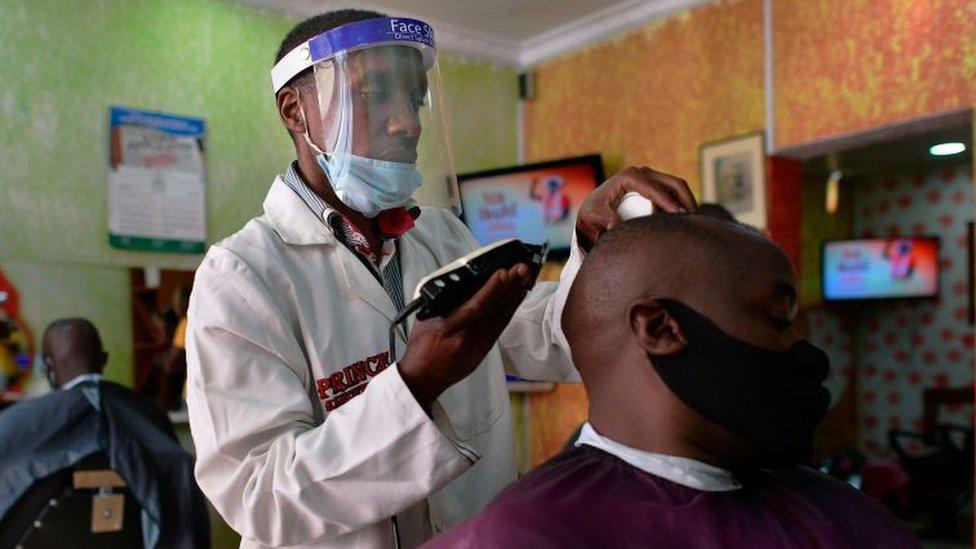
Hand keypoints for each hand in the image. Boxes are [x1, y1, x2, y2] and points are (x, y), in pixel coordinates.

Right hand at [397, 264, 532, 406]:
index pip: (473, 307)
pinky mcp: (483, 352)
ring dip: (514, 296)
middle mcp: (464, 339)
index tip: (503, 272)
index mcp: (446, 328)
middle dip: (509, 288)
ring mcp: (476, 347)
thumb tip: (464, 280)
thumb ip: (442, 301)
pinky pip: (500, 327)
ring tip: (525, 278)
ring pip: (500, 318)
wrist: (423, 378)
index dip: (491, 290)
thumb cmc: (421, 345)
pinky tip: (517, 297)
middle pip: (492, 311)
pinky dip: (510, 310)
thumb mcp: (424, 319)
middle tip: (522, 269)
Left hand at [576, 166, 696, 251]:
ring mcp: (650, 176)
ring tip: (694, 222)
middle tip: (694, 220)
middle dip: (686, 200)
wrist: (593, 210)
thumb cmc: (593, 213)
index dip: (668, 202)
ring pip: (678, 186)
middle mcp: (642, 172)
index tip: (679, 216)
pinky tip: (686, 220)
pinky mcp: (655, 183)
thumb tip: (614, 224)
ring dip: (688, 201)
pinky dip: (682, 203)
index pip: (655, 189)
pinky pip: (674, 192)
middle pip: (674, 183)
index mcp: (630, 176)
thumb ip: (605, 219)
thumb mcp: (594, 215)